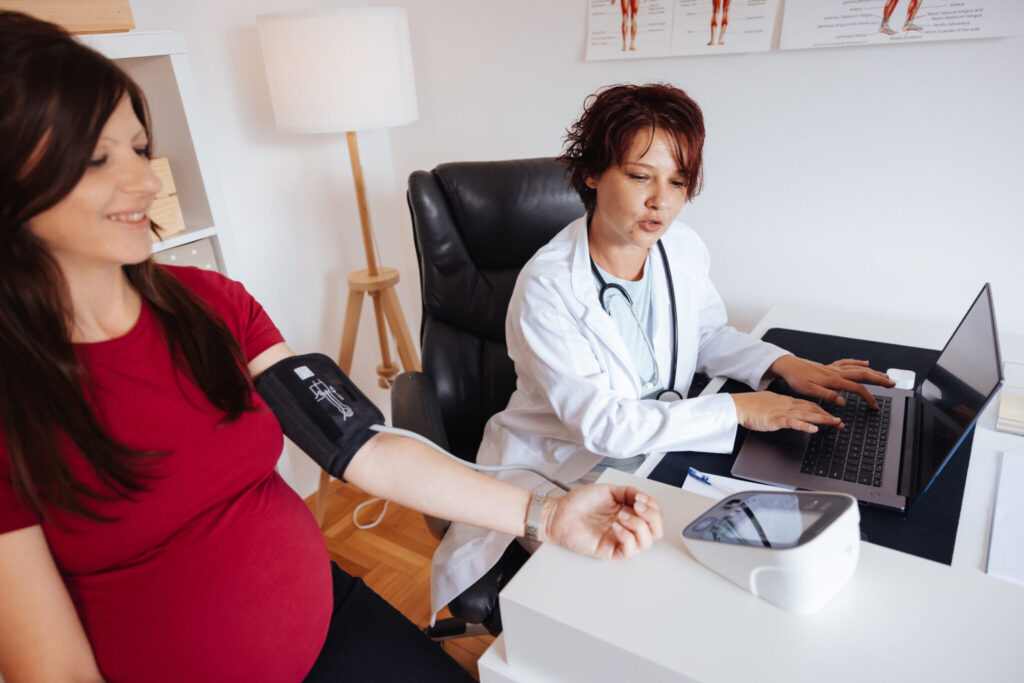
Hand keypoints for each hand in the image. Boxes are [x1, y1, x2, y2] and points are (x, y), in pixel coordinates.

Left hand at [541, 485, 663, 559]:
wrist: (559, 513)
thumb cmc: (579, 503)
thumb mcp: (609, 490)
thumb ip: (629, 492)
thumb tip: (644, 498)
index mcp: (630, 513)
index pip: (655, 515)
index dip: (654, 506)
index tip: (641, 498)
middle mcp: (628, 528)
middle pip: (656, 532)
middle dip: (652, 517)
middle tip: (638, 507)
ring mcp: (620, 540)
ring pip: (646, 542)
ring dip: (638, 525)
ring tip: (621, 516)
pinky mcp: (611, 551)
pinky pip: (630, 550)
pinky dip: (626, 536)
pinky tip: (615, 526)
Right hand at [732, 390, 842, 432]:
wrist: (739, 405)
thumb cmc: (751, 406)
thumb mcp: (770, 403)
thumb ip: (781, 407)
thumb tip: (787, 412)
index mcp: (786, 401)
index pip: (809, 405)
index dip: (822, 410)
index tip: (832, 416)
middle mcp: (788, 405)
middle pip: (812, 409)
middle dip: (827, 416)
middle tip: (840, 422)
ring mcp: (783, 411)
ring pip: (808, 414)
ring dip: (823, 419)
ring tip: (835, 423)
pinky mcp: (777, 419)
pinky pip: (794, 422)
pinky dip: (805, 426)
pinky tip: (814, 429)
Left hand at [768, 355, 893, 409]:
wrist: (788, 366)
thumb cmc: (796, 378)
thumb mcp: (809, 391)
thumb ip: (827, 395)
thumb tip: (843, 401)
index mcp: (834, 380)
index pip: (857, 389)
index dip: (869, 398)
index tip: (875, 406)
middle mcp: (836, 372)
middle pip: (863, 375)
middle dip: (879, 379)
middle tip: (892, 383)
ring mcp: (834, 368)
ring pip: (858, 368)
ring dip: (873, 371)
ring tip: (885, 375)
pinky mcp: (829, 366)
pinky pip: (847, 363)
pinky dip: (858, 362)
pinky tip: (865, 362)